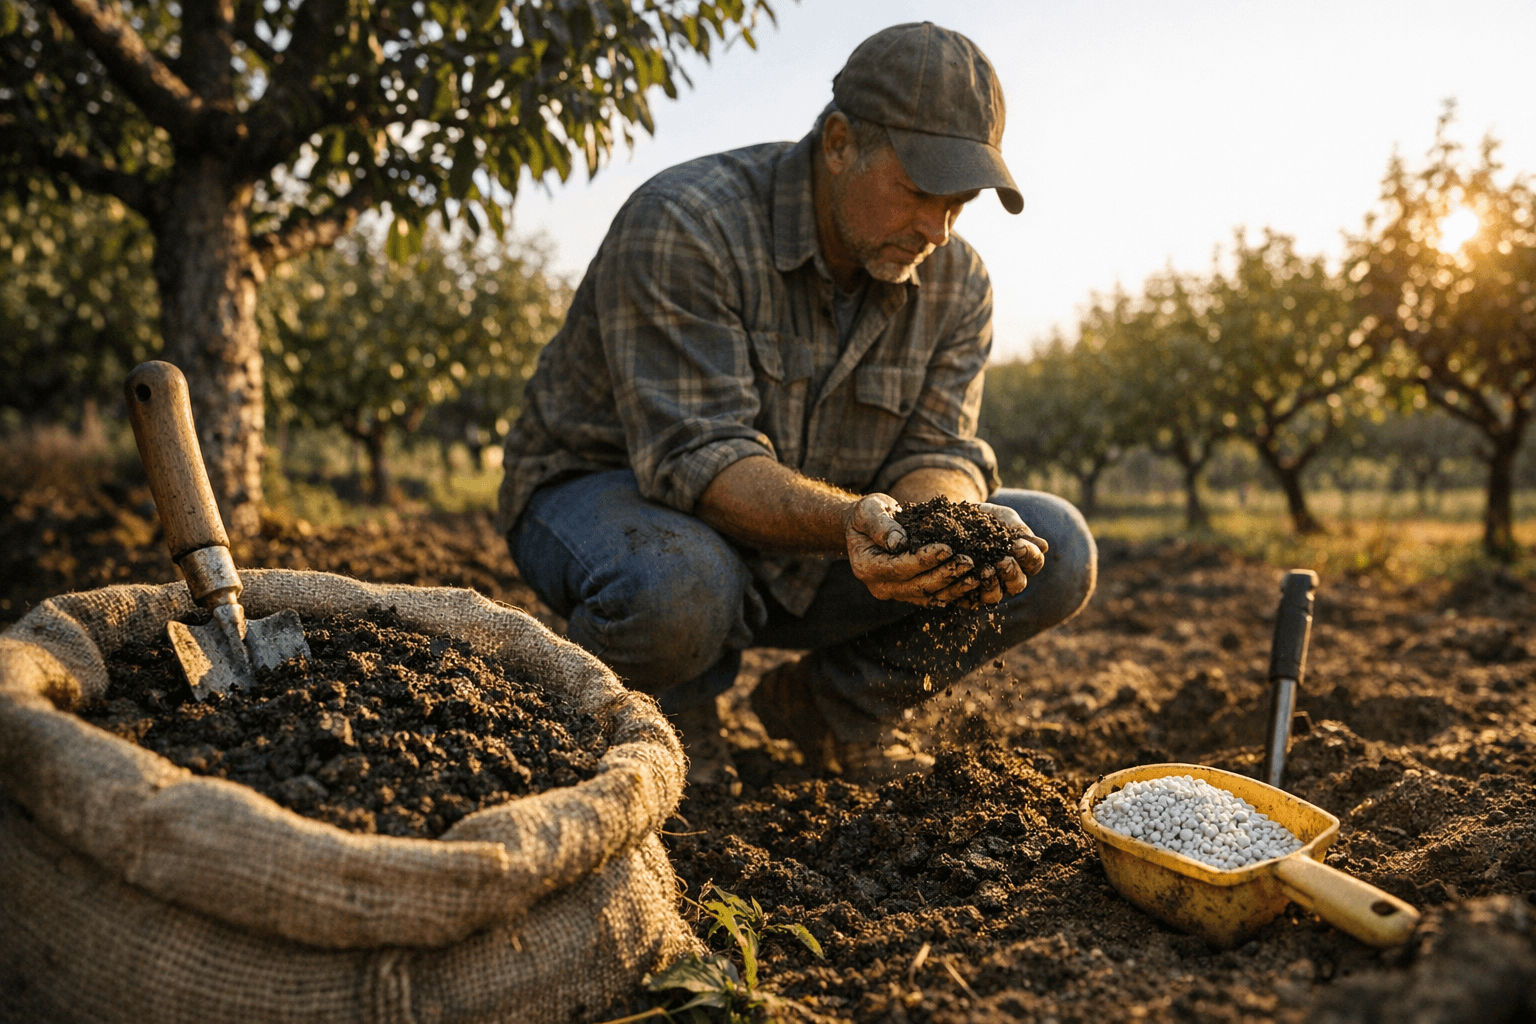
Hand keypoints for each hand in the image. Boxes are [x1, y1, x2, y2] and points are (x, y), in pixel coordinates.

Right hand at [842, 494, 984, 606]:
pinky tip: (973, 583)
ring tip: (977, 575)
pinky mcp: (909, 593)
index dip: (924, 560)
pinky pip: (933, 597)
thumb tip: (899, 542)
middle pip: (916, 586)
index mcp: (866, 567)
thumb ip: (881, 525)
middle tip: (969, 562)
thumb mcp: (869, 511)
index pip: (899, 567)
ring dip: (954, 587)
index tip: (948, 548)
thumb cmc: (868, 515)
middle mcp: (880, 586)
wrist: (866, 529)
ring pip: (928, 596)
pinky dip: (953, 592)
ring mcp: (895, 593)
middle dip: (945, 575)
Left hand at [953, 502, 1048, 606]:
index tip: (1017, 545)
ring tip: (985, 570)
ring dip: (992, 585)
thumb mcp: (1004, 519)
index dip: (1028, 556)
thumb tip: (1044, 547)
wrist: (957, 518)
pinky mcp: (965, 593)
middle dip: (1011, 572)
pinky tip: (966, 579)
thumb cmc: (987, 518)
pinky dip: (967, 591)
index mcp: (1022, 561)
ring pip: (994, 596)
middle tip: (1003, 561)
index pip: (1034, 563)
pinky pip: (968, 600)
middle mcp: (1007, 578)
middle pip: (1018, 584)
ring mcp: (986, 587)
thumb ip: (1020, 531)